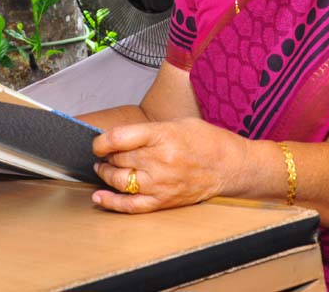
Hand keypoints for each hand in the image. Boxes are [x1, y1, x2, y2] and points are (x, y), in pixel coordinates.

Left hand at [90, 117, 249, 213]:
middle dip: (107, 156)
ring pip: (119, 181)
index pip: (119, 138)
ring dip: (106, 175)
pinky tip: (100, 197)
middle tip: (107, 153)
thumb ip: (147, 131)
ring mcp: (161, 183)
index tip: (98, 142)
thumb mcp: (177, 123)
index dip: (101, 141)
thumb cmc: (206, 141)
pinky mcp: (164, 201)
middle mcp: (160, 160)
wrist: (231, 165)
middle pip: (118, 159)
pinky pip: (131, 205)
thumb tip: (117, 137)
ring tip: (104, 169)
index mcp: (163, 135)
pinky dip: (112, 202)